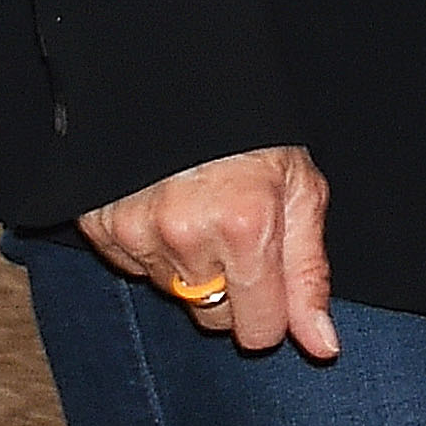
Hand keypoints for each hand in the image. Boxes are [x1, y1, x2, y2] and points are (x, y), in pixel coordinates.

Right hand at [80, 145, 337, 356]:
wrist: (185, 78)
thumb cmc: (255, 138)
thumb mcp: (301, 190)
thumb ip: (309, 274)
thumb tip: (322, 346)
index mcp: (247, 226)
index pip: (257, 331)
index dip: (270, 309)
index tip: (270, 277)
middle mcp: (188, 235)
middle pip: (214, 320)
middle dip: (231, 289)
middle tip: (236, 230)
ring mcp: (139, 233)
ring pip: (174, 295)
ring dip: (190, 265)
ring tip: (201, 207)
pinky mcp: (102, 228)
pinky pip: (135, 271)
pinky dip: (153, 249)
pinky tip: (166, 205)